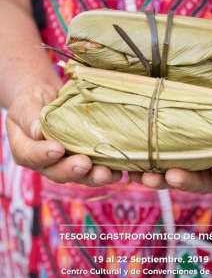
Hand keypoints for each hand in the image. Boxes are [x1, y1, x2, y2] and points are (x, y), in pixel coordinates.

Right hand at [6, 83, 120, 185]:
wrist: (52, 100)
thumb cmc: (35, 100)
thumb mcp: (28, 102)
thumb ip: (30, 117)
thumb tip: (38, 131)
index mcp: (25, 149)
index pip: (29, 156)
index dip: (43, 155)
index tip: (57, 149)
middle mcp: (46, 163)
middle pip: (56, 172)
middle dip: (72, 170)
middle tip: (84, 164)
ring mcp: (67, 165)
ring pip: (80, 177)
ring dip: (94, 177)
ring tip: (106, 173)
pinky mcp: (86, 163)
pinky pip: (97, 171)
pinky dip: (110, 173)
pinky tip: (120, 172)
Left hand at [129, 130, 211, 193]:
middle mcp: (204, 174)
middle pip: (195, 181)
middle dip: (184, 180)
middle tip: (172, 176)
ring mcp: (182, 168)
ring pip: (169, 177)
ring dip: (156, 178)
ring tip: (144, 176)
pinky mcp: (162, 159)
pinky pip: (150, 166)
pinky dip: (139, 168)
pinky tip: (127, 168)